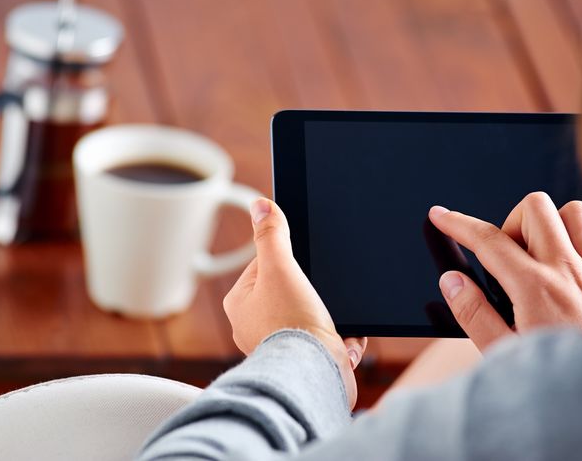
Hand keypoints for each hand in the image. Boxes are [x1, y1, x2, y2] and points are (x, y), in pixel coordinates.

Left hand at [223, 198, 366, 407]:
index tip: (304, 271)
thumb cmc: (290, 324)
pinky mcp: (303, 360)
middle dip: (315, 293)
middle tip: (320, 299)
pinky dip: (338, 338)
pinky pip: (326, 338)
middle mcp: (254, 325)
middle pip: (294, 288)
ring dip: (329, 317)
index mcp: (241, 302)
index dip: (291, 261)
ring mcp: (279, 344)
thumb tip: (260, 205)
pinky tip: (340, 340)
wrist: (314, 376)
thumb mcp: (280, 268)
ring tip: (329, 323)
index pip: (267, 263)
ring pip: (313, 314)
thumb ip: (271, 234)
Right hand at [429, 192, 581, 351]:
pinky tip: (573, 261)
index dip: (458, 223)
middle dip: (511, 221)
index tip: (441, 215)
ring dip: (551, 224)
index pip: (488, 241)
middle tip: (505, 255)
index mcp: (534, 288)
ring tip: (538, 254)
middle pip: (535, 208)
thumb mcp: (504, 354)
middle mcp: (568, 272)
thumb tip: (451, 281)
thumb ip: (473, 314)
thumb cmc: (561, 385)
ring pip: (574, 213)